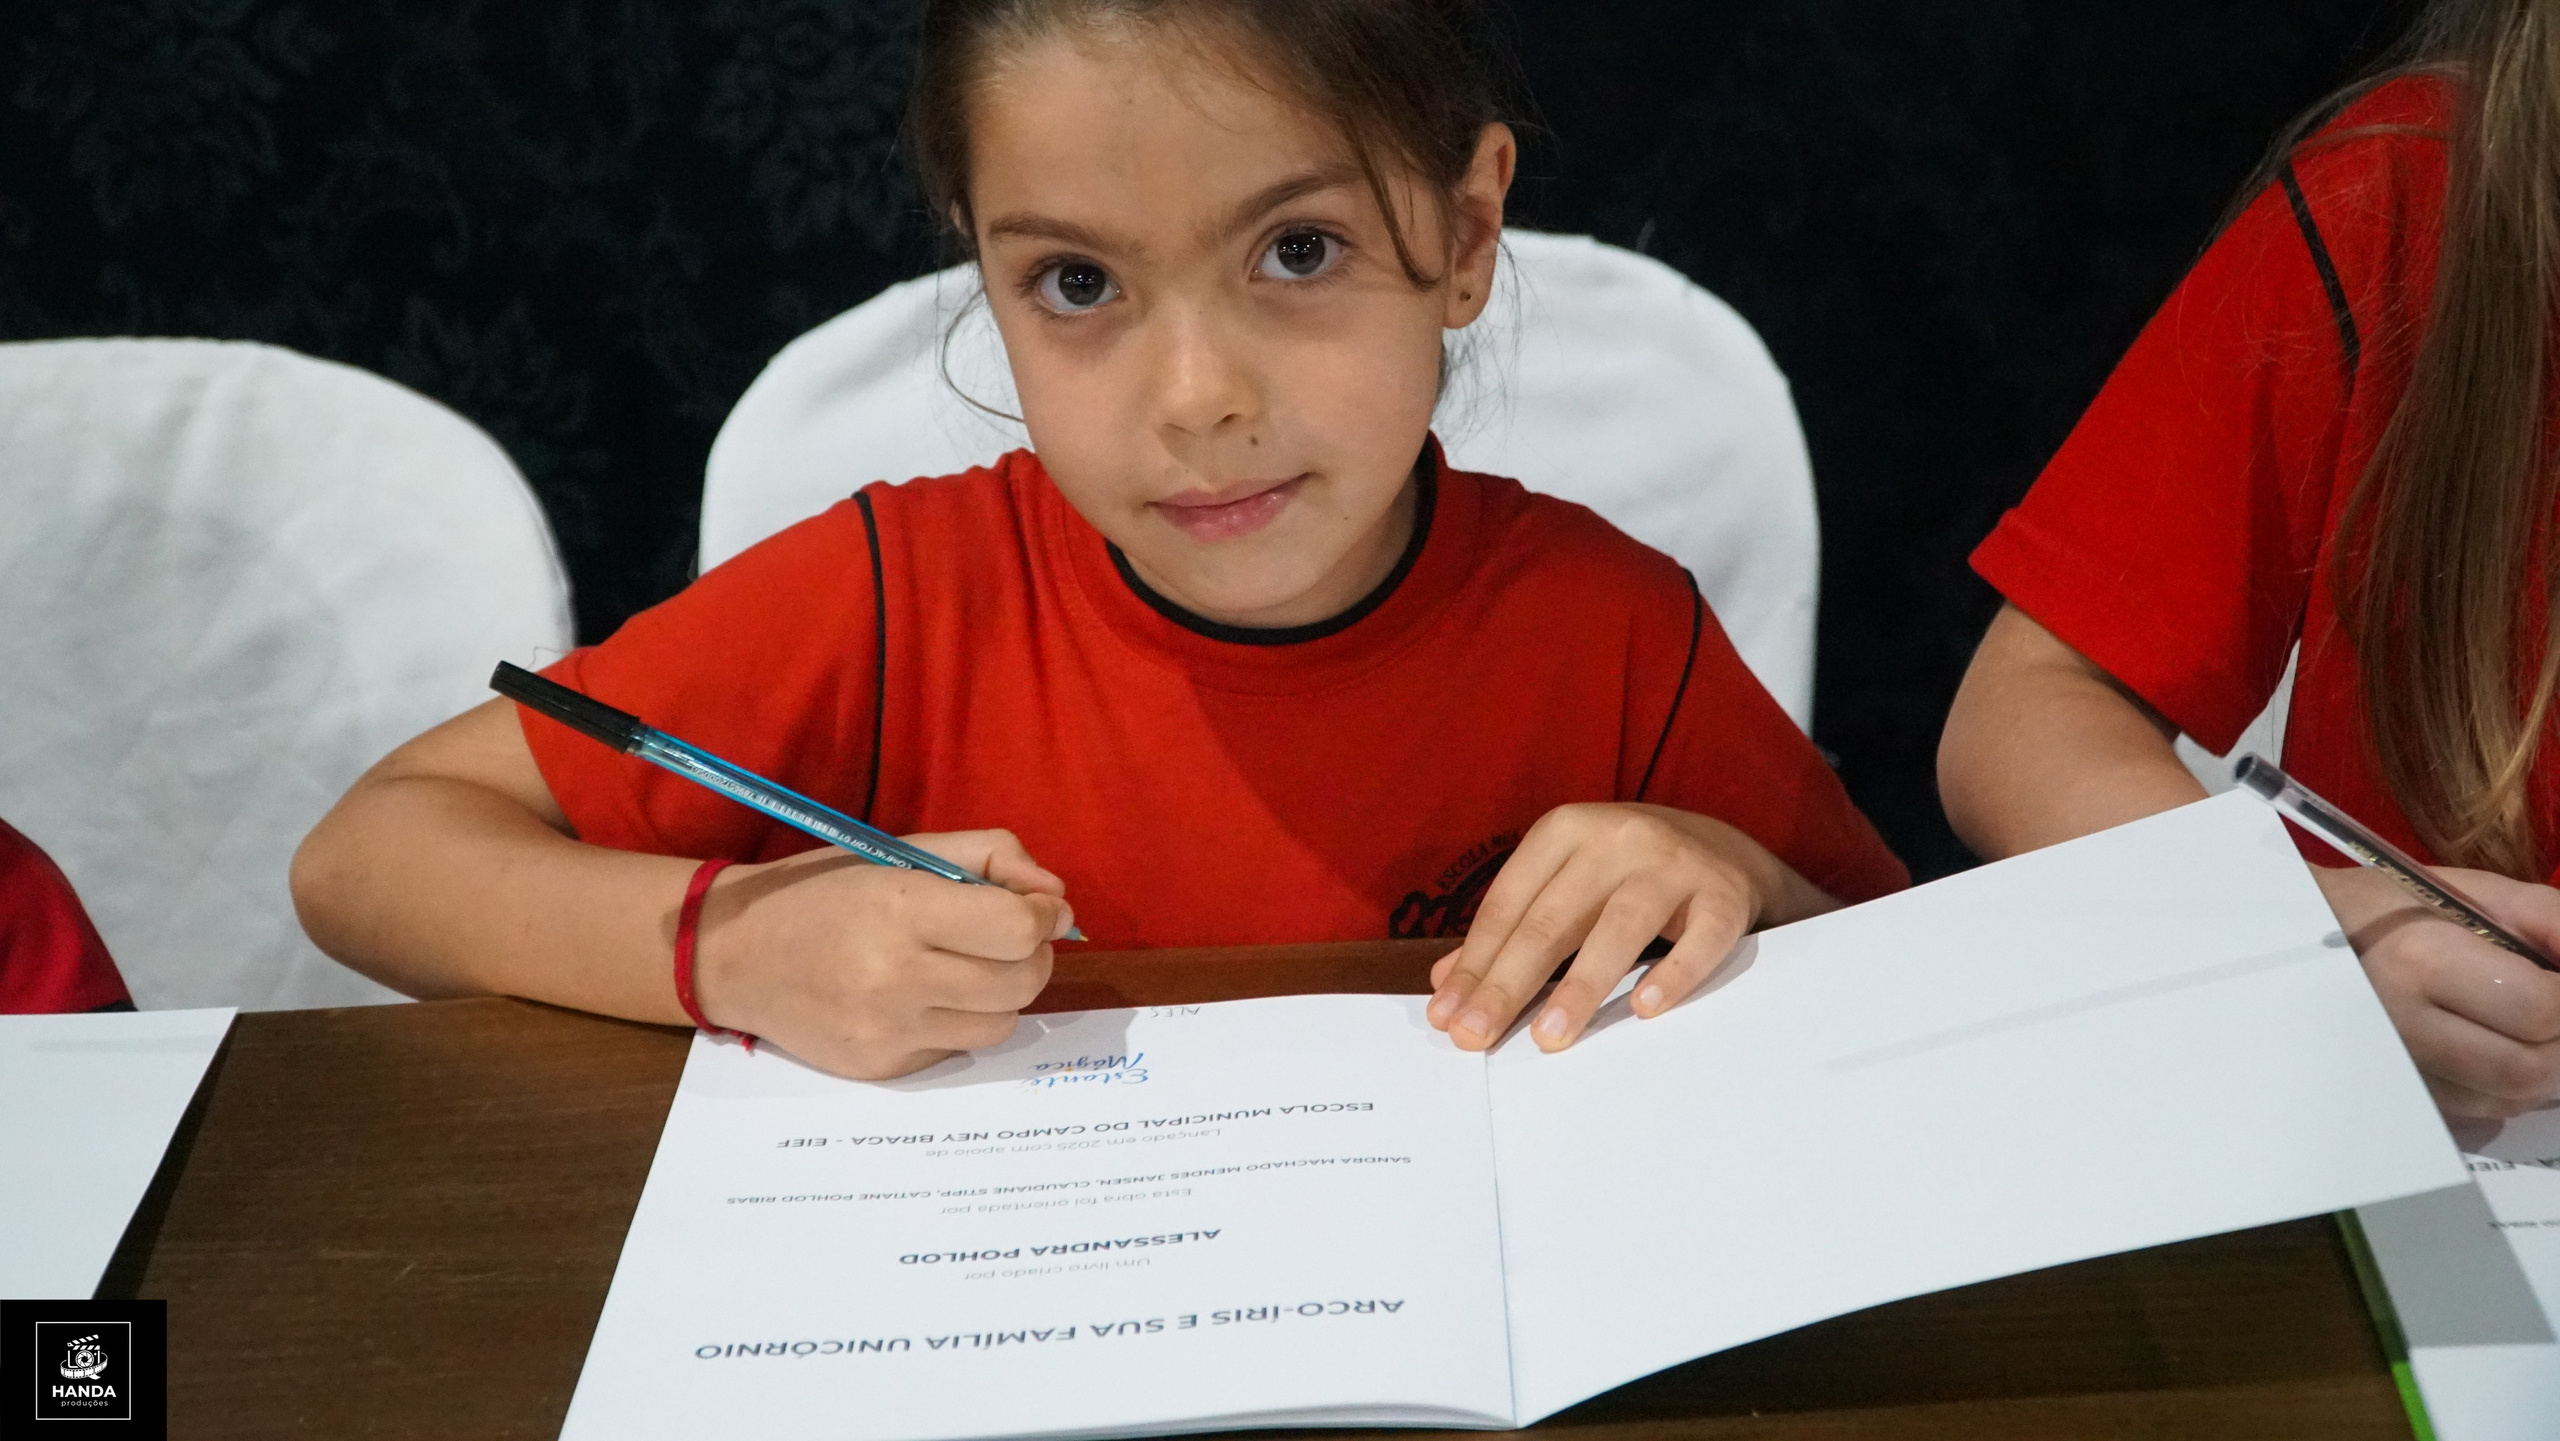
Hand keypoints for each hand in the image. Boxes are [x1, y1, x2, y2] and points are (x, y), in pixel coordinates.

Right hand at [688, 830, 1074, 1079]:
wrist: (735, 955)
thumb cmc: (825, 891)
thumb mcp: (902, 849)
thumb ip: (990, 857)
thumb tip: (1056, 897)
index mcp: (900, 909)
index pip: (1016, 928)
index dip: (1043, 917)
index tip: (1038, 909)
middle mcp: (895, 977)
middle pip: (1021, 982)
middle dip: (1032, 955)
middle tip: (1008, 938)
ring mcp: (888, 1031)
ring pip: (1001, 1024)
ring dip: (1001, 994)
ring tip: (966, 967)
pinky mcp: (882, 1069)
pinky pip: (957, 1048)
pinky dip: (957, 1022)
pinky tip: (921, 997)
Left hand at [1426, 804, 1835, 1052]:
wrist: (1728, 853)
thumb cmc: (1627, 876)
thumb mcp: (1567, 885)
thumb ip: (1511, 928)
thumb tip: (1447, 984)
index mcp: (1566, 830)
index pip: (1509, 903)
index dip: (1475, 962)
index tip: (1448, 1016)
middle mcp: (1618, 837)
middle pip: (1552, 919)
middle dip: (1507, 983)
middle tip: (1477, 1035)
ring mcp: (1675, 864)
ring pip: (1619, 928)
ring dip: (1579, 987)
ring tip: (1548, 1037)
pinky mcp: (1724, 896)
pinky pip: (1698, 940)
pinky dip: (1672, 975)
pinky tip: (1644, 1010)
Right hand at [2312, 864, 2559, 1118]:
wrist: (2304, 940)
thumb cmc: (2387, 908)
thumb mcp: (2471, 891)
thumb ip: (2549, 920)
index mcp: (2423, 962)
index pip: (2540, 1009)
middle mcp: (2405, 1026)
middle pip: (2528, 1068)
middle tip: (2556, 1013)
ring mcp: (2396, 1069)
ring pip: (2508, 1099)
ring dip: (2543, 1072)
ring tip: (2533, 1032)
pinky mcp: (2395, 1094)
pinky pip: (2478, 1113)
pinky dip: (2506, 1090)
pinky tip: (2497, 1054)